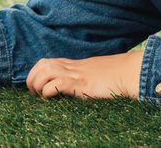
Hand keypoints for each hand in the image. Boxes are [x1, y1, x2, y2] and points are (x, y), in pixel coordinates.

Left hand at [26, 51, 143, 99]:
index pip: (45, 62)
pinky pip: (57, 83)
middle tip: (34, 93)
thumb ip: (81, 77)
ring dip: (37, 84)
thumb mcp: (93, 75)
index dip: (35, 72)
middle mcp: (71, 67)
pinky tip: (50, 97)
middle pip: (41, 65)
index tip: (35, 86)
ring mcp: (76, 74)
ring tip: (40, 96)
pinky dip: (48, 90)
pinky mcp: (81, 84)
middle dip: (32, 78)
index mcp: (73, 64)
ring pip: (45, 71)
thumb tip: (74, 87)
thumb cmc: (114, 77)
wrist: (129, 73)